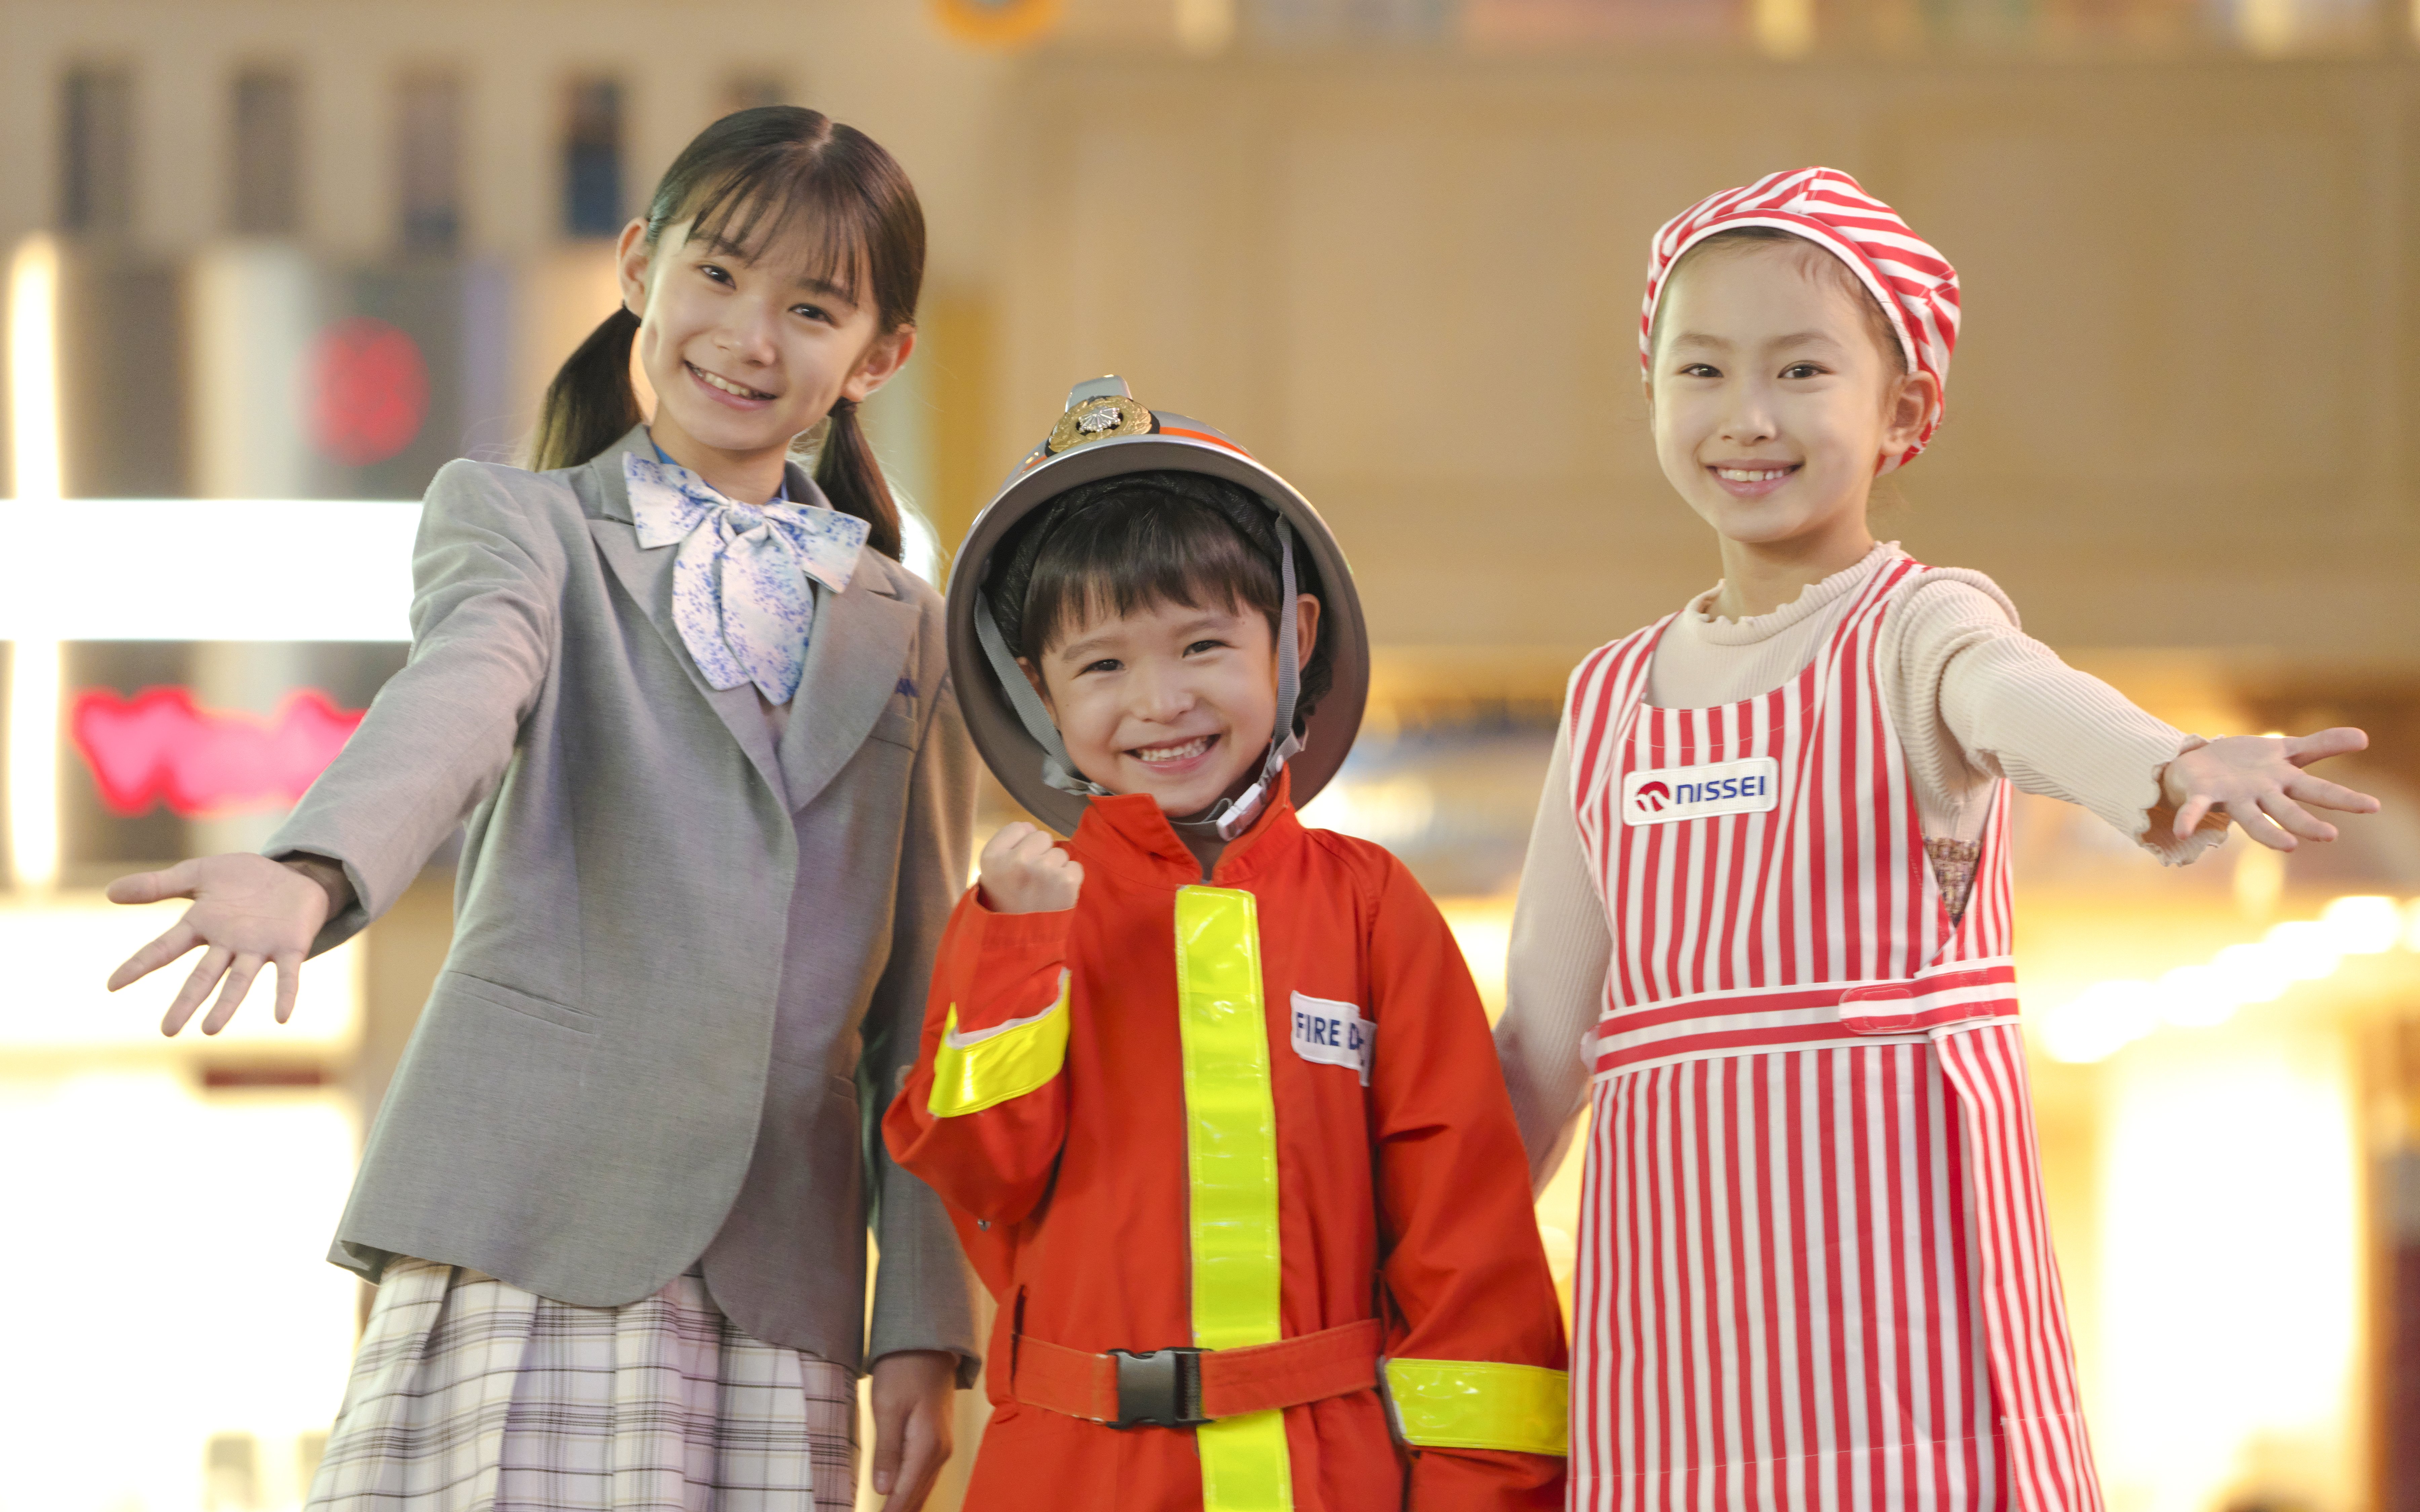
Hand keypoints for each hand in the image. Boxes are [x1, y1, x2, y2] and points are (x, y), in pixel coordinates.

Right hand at [105, 854, 337, 1034]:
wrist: (294, 874)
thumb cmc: (244, 877)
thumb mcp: (198, 874)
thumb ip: (159, 885)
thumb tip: (109, 892)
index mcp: (202, 926)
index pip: (164, 948)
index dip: (139, 965)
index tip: (112, 985)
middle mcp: (228, 944)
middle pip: (202, 976)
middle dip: (186, 1002)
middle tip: (168, 1031)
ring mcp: (259, 948)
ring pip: (239, 980)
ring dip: (226, 1005)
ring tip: (210, 1030)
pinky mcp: (290, 947)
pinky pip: (288, 974)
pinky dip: (285, 994)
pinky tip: (282, 1017)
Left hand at [868, 1348, 956, 1510]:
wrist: (928, 1344)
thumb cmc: (904, 1370)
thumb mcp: (887, 1407)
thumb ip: (886, 1451)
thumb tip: (884, 1490)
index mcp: (927, 1446)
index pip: (905, 1493)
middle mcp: (940, 1451)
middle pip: (917, 1495)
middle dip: (899, 1511)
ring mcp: (942, 1445)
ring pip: (923, 1486)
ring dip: (907, 1504)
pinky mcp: (937, 1439)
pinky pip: (926, 1474)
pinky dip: (913, 1490)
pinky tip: (904, 1498)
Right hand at [977, 822, 1082, 914]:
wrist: (1018, 938)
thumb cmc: (1006, 900)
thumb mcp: (992, 868)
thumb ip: (1007, 841)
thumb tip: (1030, 827)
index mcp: (993, 856)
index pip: (1019, 827)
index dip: (1021, 845)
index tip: (1016, 865)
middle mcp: (1017, 861)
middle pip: (1042, 836)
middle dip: (1040, 854)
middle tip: (1030, 879)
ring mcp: (1043, 870)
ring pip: (1059, 852)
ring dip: (1055, 868)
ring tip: (1043, 889)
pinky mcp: (1066, 882)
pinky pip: (1074, 867)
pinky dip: (1069, 879)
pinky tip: (1056, 894)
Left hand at [2162, 728, 2378, 850]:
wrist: (2198, 764)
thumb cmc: (2245, 763)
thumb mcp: (2285, 750)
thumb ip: (2321, 745)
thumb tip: (2364, 737)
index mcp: (2281, 782)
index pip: (2318, 789)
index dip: (2344, 798)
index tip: (2373, 805)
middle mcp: (2259, 795)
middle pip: (2287, 809)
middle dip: (2307, 823)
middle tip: (2330, 835)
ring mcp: (2231, 797)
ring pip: (2251, 817)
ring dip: (2267, 833)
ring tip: (2288, 846)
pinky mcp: (2200, 794)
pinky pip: (2195, 808)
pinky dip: (2189, 819)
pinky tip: (2182, 831)